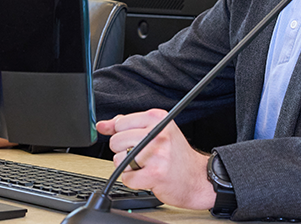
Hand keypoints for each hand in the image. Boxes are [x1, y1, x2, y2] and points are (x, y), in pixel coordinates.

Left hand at [96, 109, 216, 210]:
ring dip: (129, 168)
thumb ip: (126, 126)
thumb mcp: (155, 131)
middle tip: (143, 156)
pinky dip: (134, 181)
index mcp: (157, 118)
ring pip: (119, 160)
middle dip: (125, 152)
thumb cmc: (176, 156)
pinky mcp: (155, 174)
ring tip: (147, 166)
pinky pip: (126, 178)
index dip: (123, 135)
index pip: (120, 123)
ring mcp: (157, 154)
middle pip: (116, 141)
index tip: (136, 142)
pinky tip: (148, 177)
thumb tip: (101, 125)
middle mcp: (158, 133)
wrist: (198, 179)